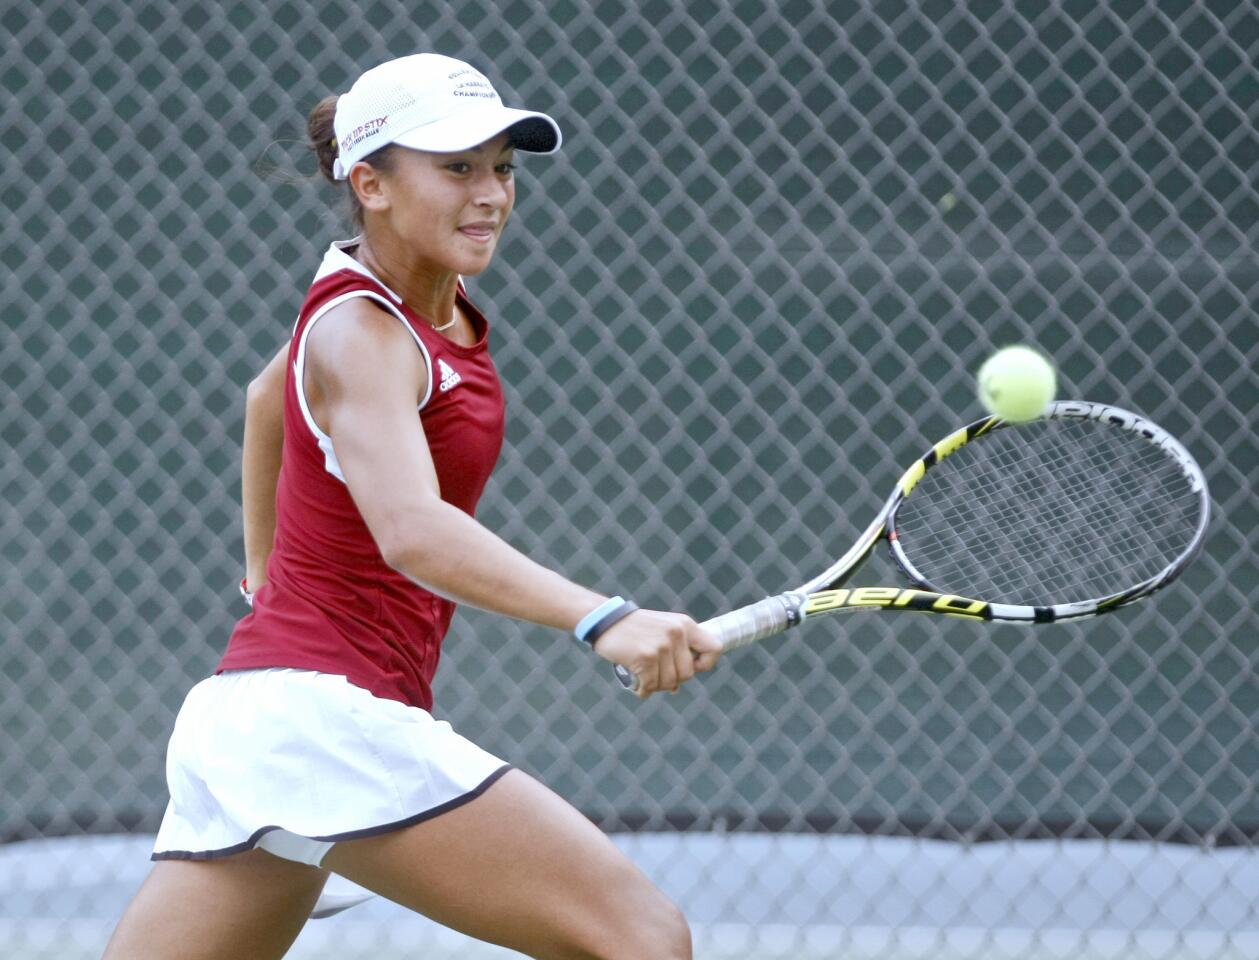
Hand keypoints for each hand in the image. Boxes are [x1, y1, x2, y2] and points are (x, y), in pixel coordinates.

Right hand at [591, 609, 721, 697]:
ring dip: (655, 686)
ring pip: (669, 683)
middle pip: (687, 674)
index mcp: (685, 625)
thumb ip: (675, 652)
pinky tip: (636, 685)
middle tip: (656, 675)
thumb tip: (677, 687)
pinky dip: (642, 690)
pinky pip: (650, 686)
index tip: (691, 667)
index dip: (705, 664)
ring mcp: (662, 646)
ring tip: (644, 677)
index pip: (715, 648)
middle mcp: (676, 634)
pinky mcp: (646, 657)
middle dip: (672, 680)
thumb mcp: (662, 629)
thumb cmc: (634, 629)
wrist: (606, 621)